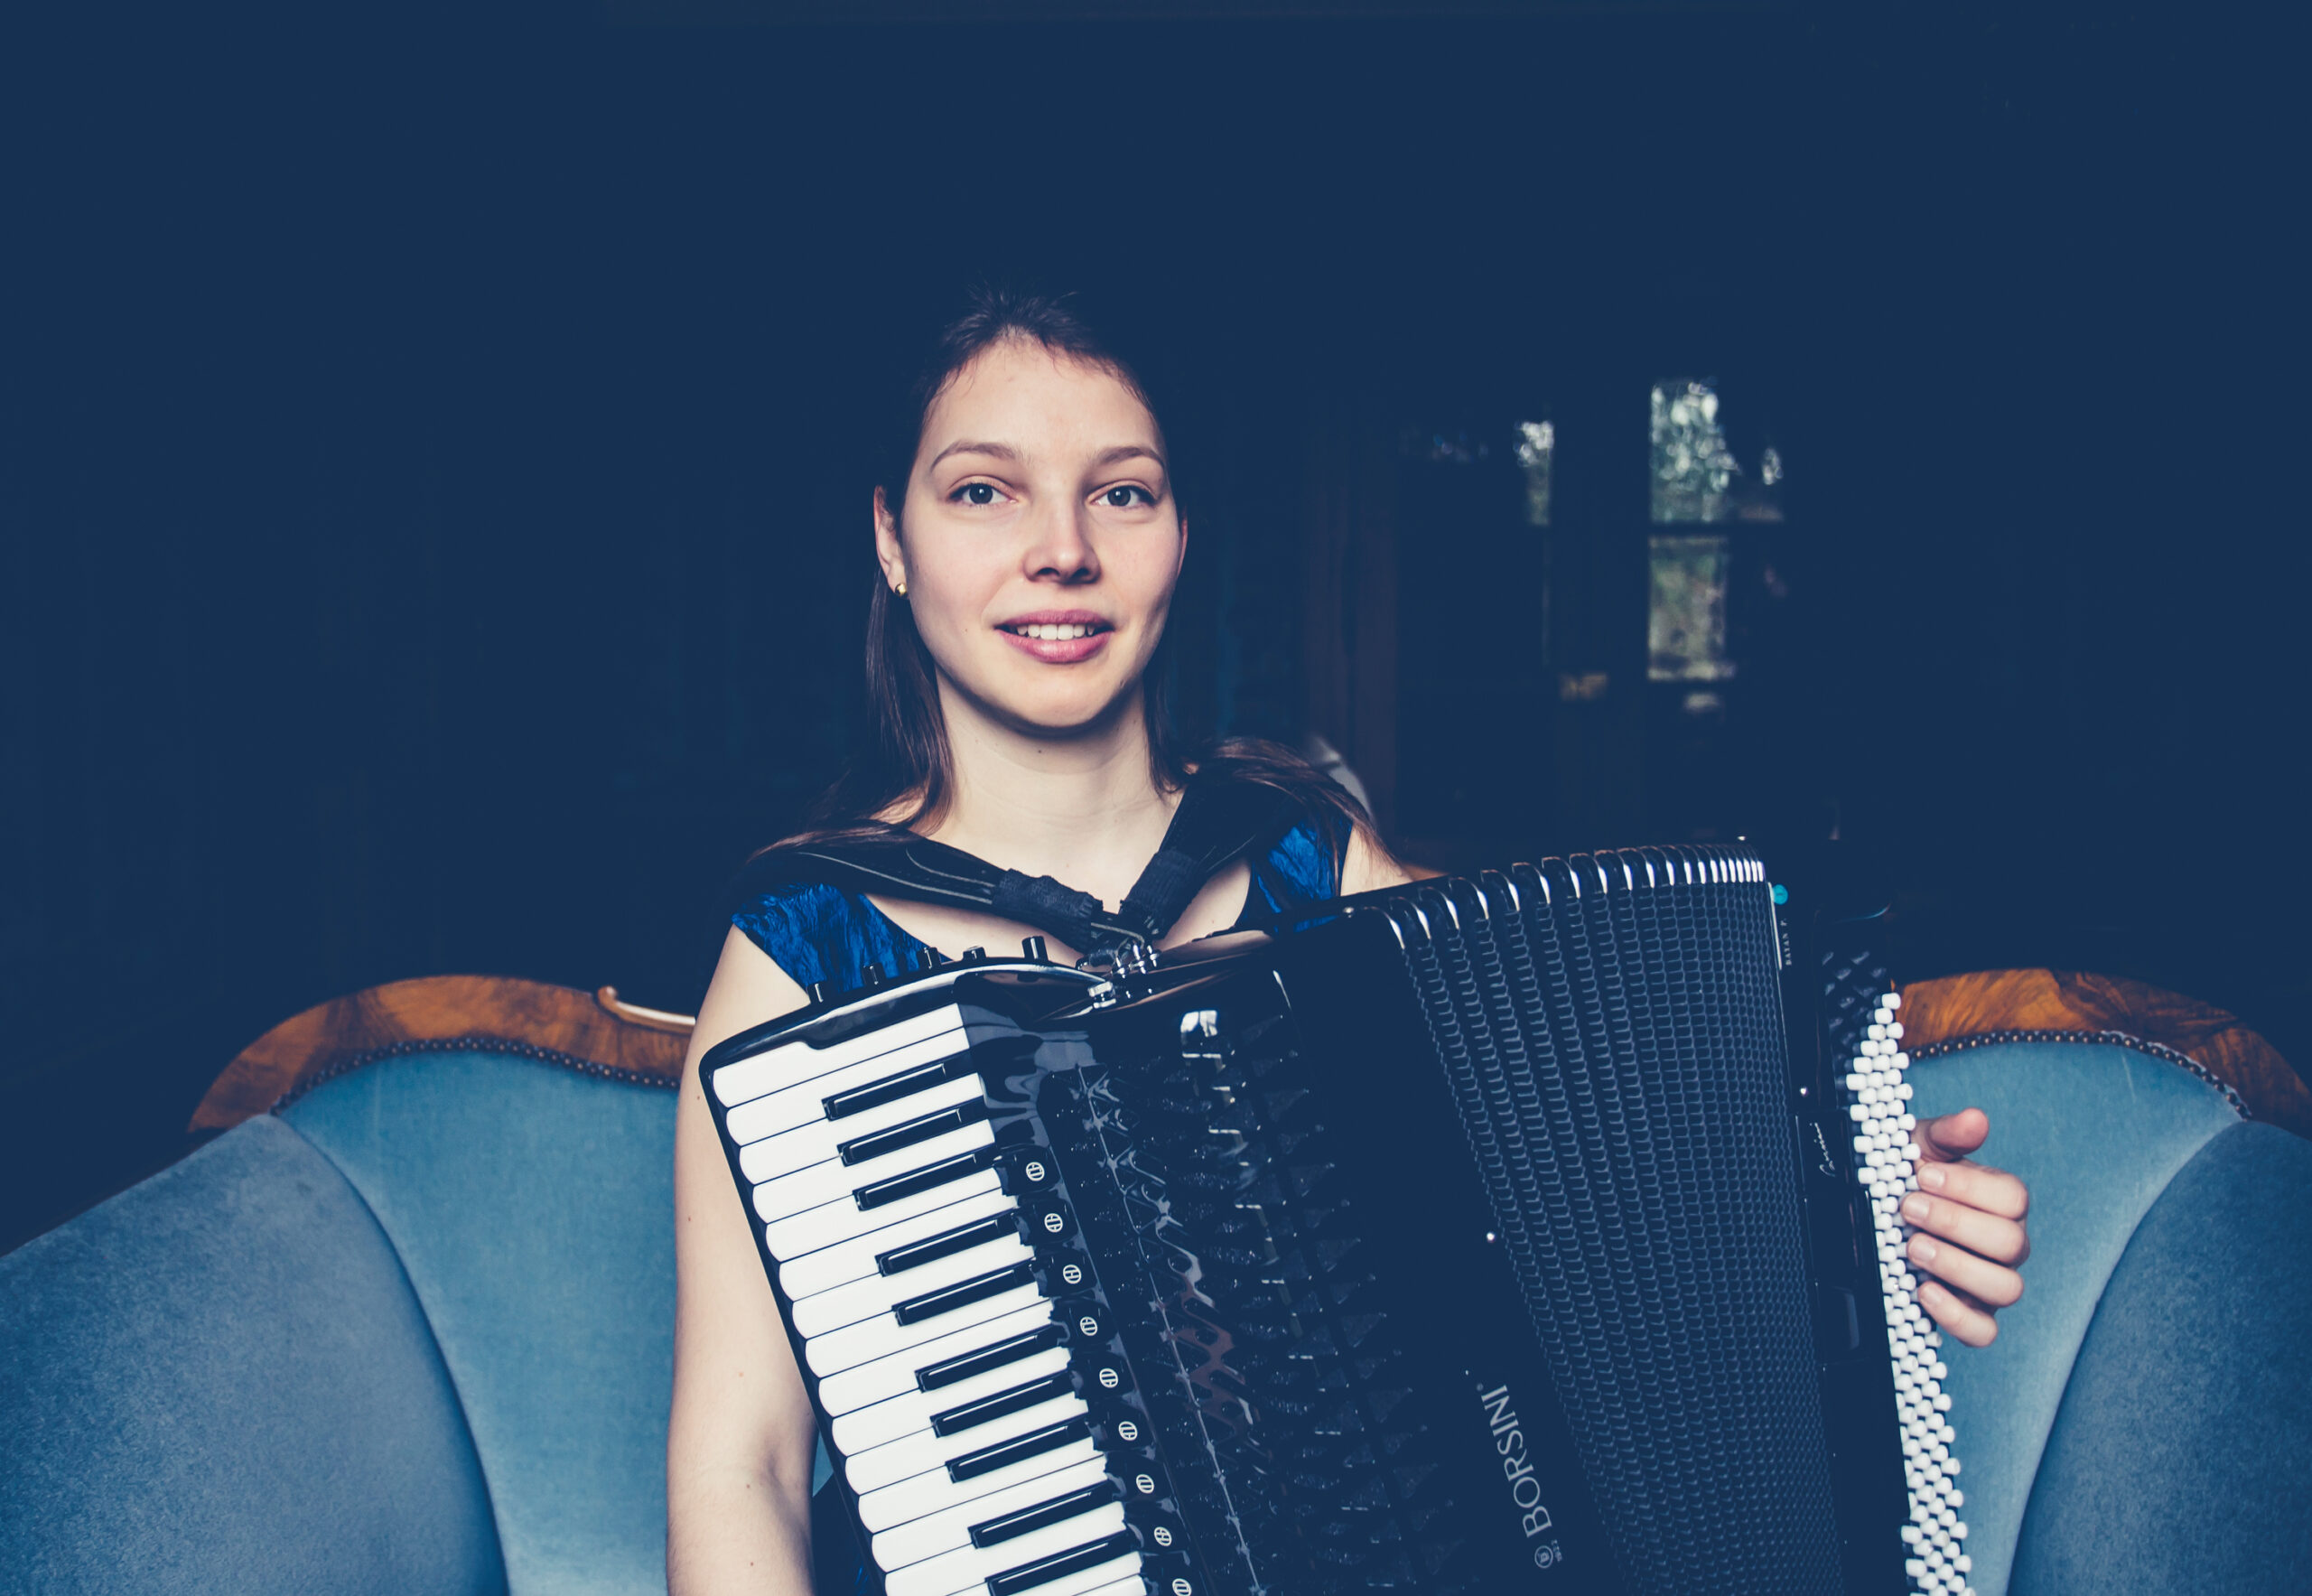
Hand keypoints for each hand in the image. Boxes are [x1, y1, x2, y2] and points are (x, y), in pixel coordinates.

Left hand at [1900, 1108, 2029, 1346]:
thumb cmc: (1910, 1182)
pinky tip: (1924, 1293)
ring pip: (2006, 1288)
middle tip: (1908, 1210)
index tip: (1923, 1175)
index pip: (2013, 1198)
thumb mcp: (1920, 1149)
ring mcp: (1990, 1283)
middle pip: (2012, 1243)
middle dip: (1955, 1224)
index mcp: (2000, 1202)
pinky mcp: (1971, 1315)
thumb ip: (1948, 1134)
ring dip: (1957, 1267)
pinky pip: (1984, 1332)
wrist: (1884, 1216)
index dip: (1969, 1188)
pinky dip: (1957, 1317)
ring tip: (1913, 1248)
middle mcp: (2004, 1245)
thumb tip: (1975, 1119)